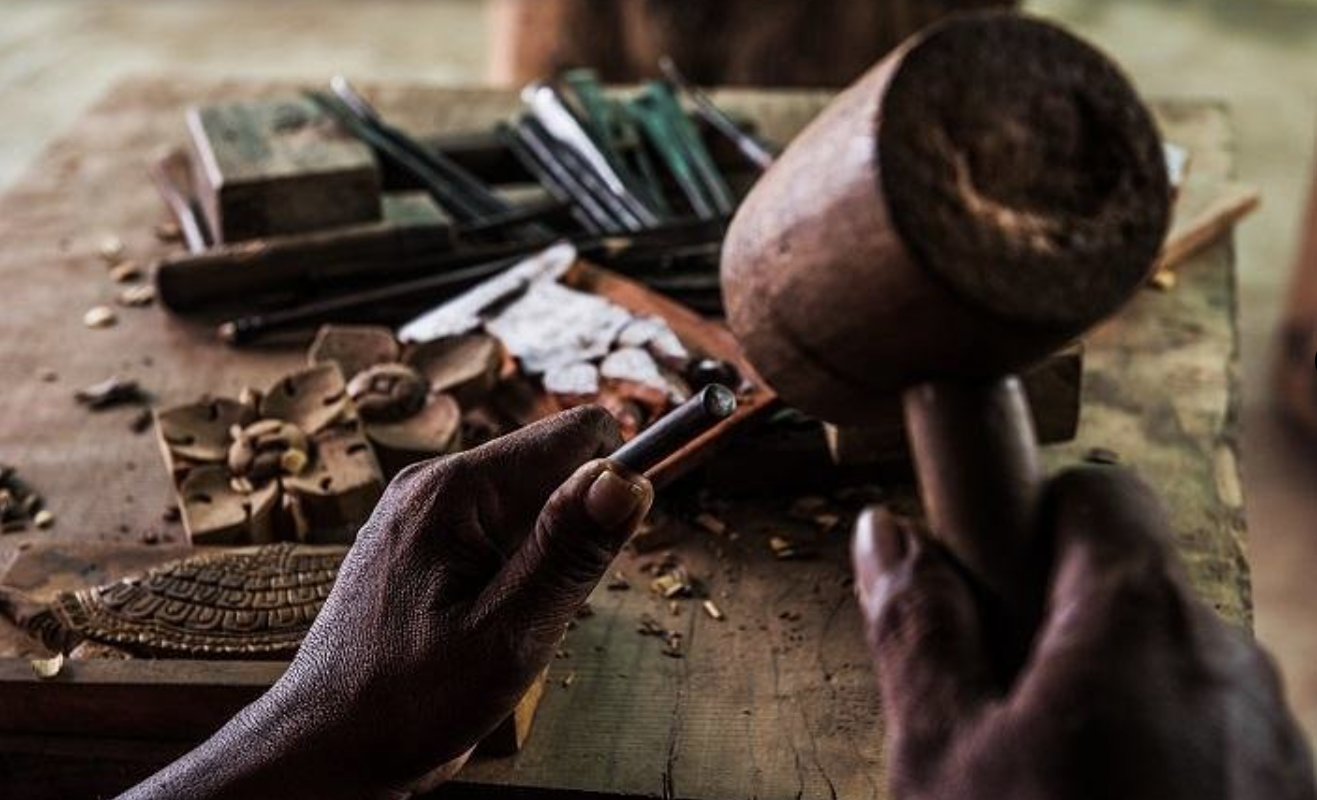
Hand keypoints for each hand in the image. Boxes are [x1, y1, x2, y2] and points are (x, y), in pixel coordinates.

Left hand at [122, 406, 651, 799]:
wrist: (322, 752)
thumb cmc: (402, 704)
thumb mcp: (507, 634)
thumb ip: (567, 552)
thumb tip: (627, 478)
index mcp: (454, 491)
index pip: (574, 436)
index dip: (611, 483)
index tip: (607, 550)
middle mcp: (432, 485)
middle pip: (551, 476)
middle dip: (569, 539)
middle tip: (537, 611)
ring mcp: (420, 515)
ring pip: (526, 514)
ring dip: (539, 567)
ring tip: (499, 628)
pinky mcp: (417, 545)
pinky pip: (493, 540)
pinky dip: (509, 580)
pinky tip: (479, 630)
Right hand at [852, 466, 1314, 799]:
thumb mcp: (943, 756)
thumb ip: (918, 627)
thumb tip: (889, 532)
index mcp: (1137, 620)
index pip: (1098, 491)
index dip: (1029, 516)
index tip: (983, 579)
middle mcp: (1227, 658)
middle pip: (1129, 586)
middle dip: (1054, 627)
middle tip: (993, 714)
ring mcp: (1275, 734)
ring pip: (1168, 670)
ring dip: (1104, 699)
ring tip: (1047, 789)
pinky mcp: (1292, 792)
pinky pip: (1213, 737)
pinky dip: (1160, 755)